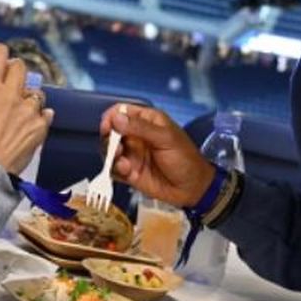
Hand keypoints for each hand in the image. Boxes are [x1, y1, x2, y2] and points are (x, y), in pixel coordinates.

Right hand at [0, 44, 52, 173]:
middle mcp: (10, 95)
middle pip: (21, 67)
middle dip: (15, 71)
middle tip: (10, 80)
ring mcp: (28, 111)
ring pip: (37, 91)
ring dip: (29, 97)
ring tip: (22, 109)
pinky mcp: (40, 127)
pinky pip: (47, 113)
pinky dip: (41, 117)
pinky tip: (32, 123)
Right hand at [98, 105, 214, 207]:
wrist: (193, 188)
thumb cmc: (186, 158)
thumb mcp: (166, 139)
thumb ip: (141, 128)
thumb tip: (117, 118)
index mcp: (147, 121)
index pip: (122, 112)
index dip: (112, 118)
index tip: (108, 127)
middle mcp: (136, 136)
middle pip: (111, 132)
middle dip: (109, 140)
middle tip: (116, 149)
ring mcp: (132, 154)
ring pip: (109, 151)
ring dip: (111, 156)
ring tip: (122, 162)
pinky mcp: (130, 172)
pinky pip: (113, 169)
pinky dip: (115, 170)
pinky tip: (127, 171)